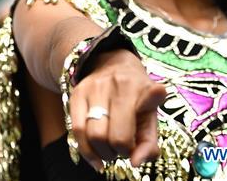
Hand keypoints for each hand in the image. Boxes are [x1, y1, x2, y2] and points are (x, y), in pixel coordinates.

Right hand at [68, 49, 166, 170]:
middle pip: (113, 137)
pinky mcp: (76, 94)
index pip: (138, 118)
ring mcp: (93, 88)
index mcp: (140, 90)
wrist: (111, 62)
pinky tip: (96, 158)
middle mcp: (116, 85)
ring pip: (93, 135)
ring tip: (110, 149)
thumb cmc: (137, 96)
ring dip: (102, 152)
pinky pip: (76, 130)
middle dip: (118, 153)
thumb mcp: (151, 115)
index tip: (135, 153)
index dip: (134, 142)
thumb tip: (135, 163)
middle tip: (123, 150)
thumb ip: (149, 143)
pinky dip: (86, 151)